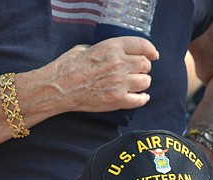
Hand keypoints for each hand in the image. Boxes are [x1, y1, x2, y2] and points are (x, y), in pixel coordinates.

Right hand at [42, 36, 158, 112]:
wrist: (59, 88)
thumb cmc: (68, 67)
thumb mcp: (85, 48)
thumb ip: (104, 50)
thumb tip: (113, 53)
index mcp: (112, 47)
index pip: (142, 45)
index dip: (150, 50)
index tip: (153, 55)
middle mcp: (119, 63)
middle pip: (145, 65)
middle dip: (144, 68)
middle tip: (139, 72)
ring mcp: (119, 82)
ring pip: (145, 82)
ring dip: (144, 83)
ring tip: (138, 84)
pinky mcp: (117, 100)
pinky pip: (140, 100)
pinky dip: (143, 99)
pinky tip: (141, 97)